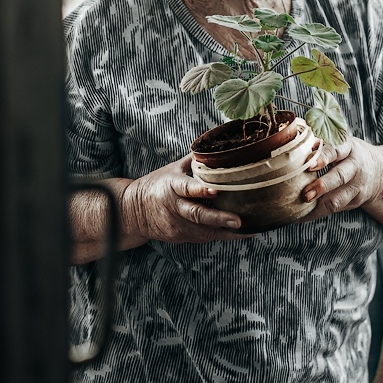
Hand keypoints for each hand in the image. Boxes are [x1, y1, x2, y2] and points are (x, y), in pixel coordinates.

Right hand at [121, 155, 254, 244]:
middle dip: (218, 218)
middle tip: (238, 220)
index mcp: (171, 186)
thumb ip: (194, 161)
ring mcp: (177, 225)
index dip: (201, 190)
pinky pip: (203, 237)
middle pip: (196, 214)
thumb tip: (216, 145)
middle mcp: (174, 207)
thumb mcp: (172, 169)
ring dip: (226, 231)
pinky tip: (240, 233)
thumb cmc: (157, 185)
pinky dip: (221, 235)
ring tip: (249, 228)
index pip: (186, 188)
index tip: (217, 191)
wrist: (133, 212)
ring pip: (203, 231)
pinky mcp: (180, 237)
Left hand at [297, 137, 382, 222]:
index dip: (323, 157)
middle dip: (321, 186)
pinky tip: (303, 216)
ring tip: (302, 208)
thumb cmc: (351, 154)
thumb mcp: (342, 143)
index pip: (336, 151)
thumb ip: (322, 143)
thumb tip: (296, 141)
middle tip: (305, 194)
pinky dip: (318, 213)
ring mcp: (356, 186)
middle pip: (339, 177)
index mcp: (349, 148)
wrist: (380, 171)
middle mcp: (355, 167)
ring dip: (319, 205)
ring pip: (338, 198)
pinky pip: (335, 209)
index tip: (309, 164)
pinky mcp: (355, 201)